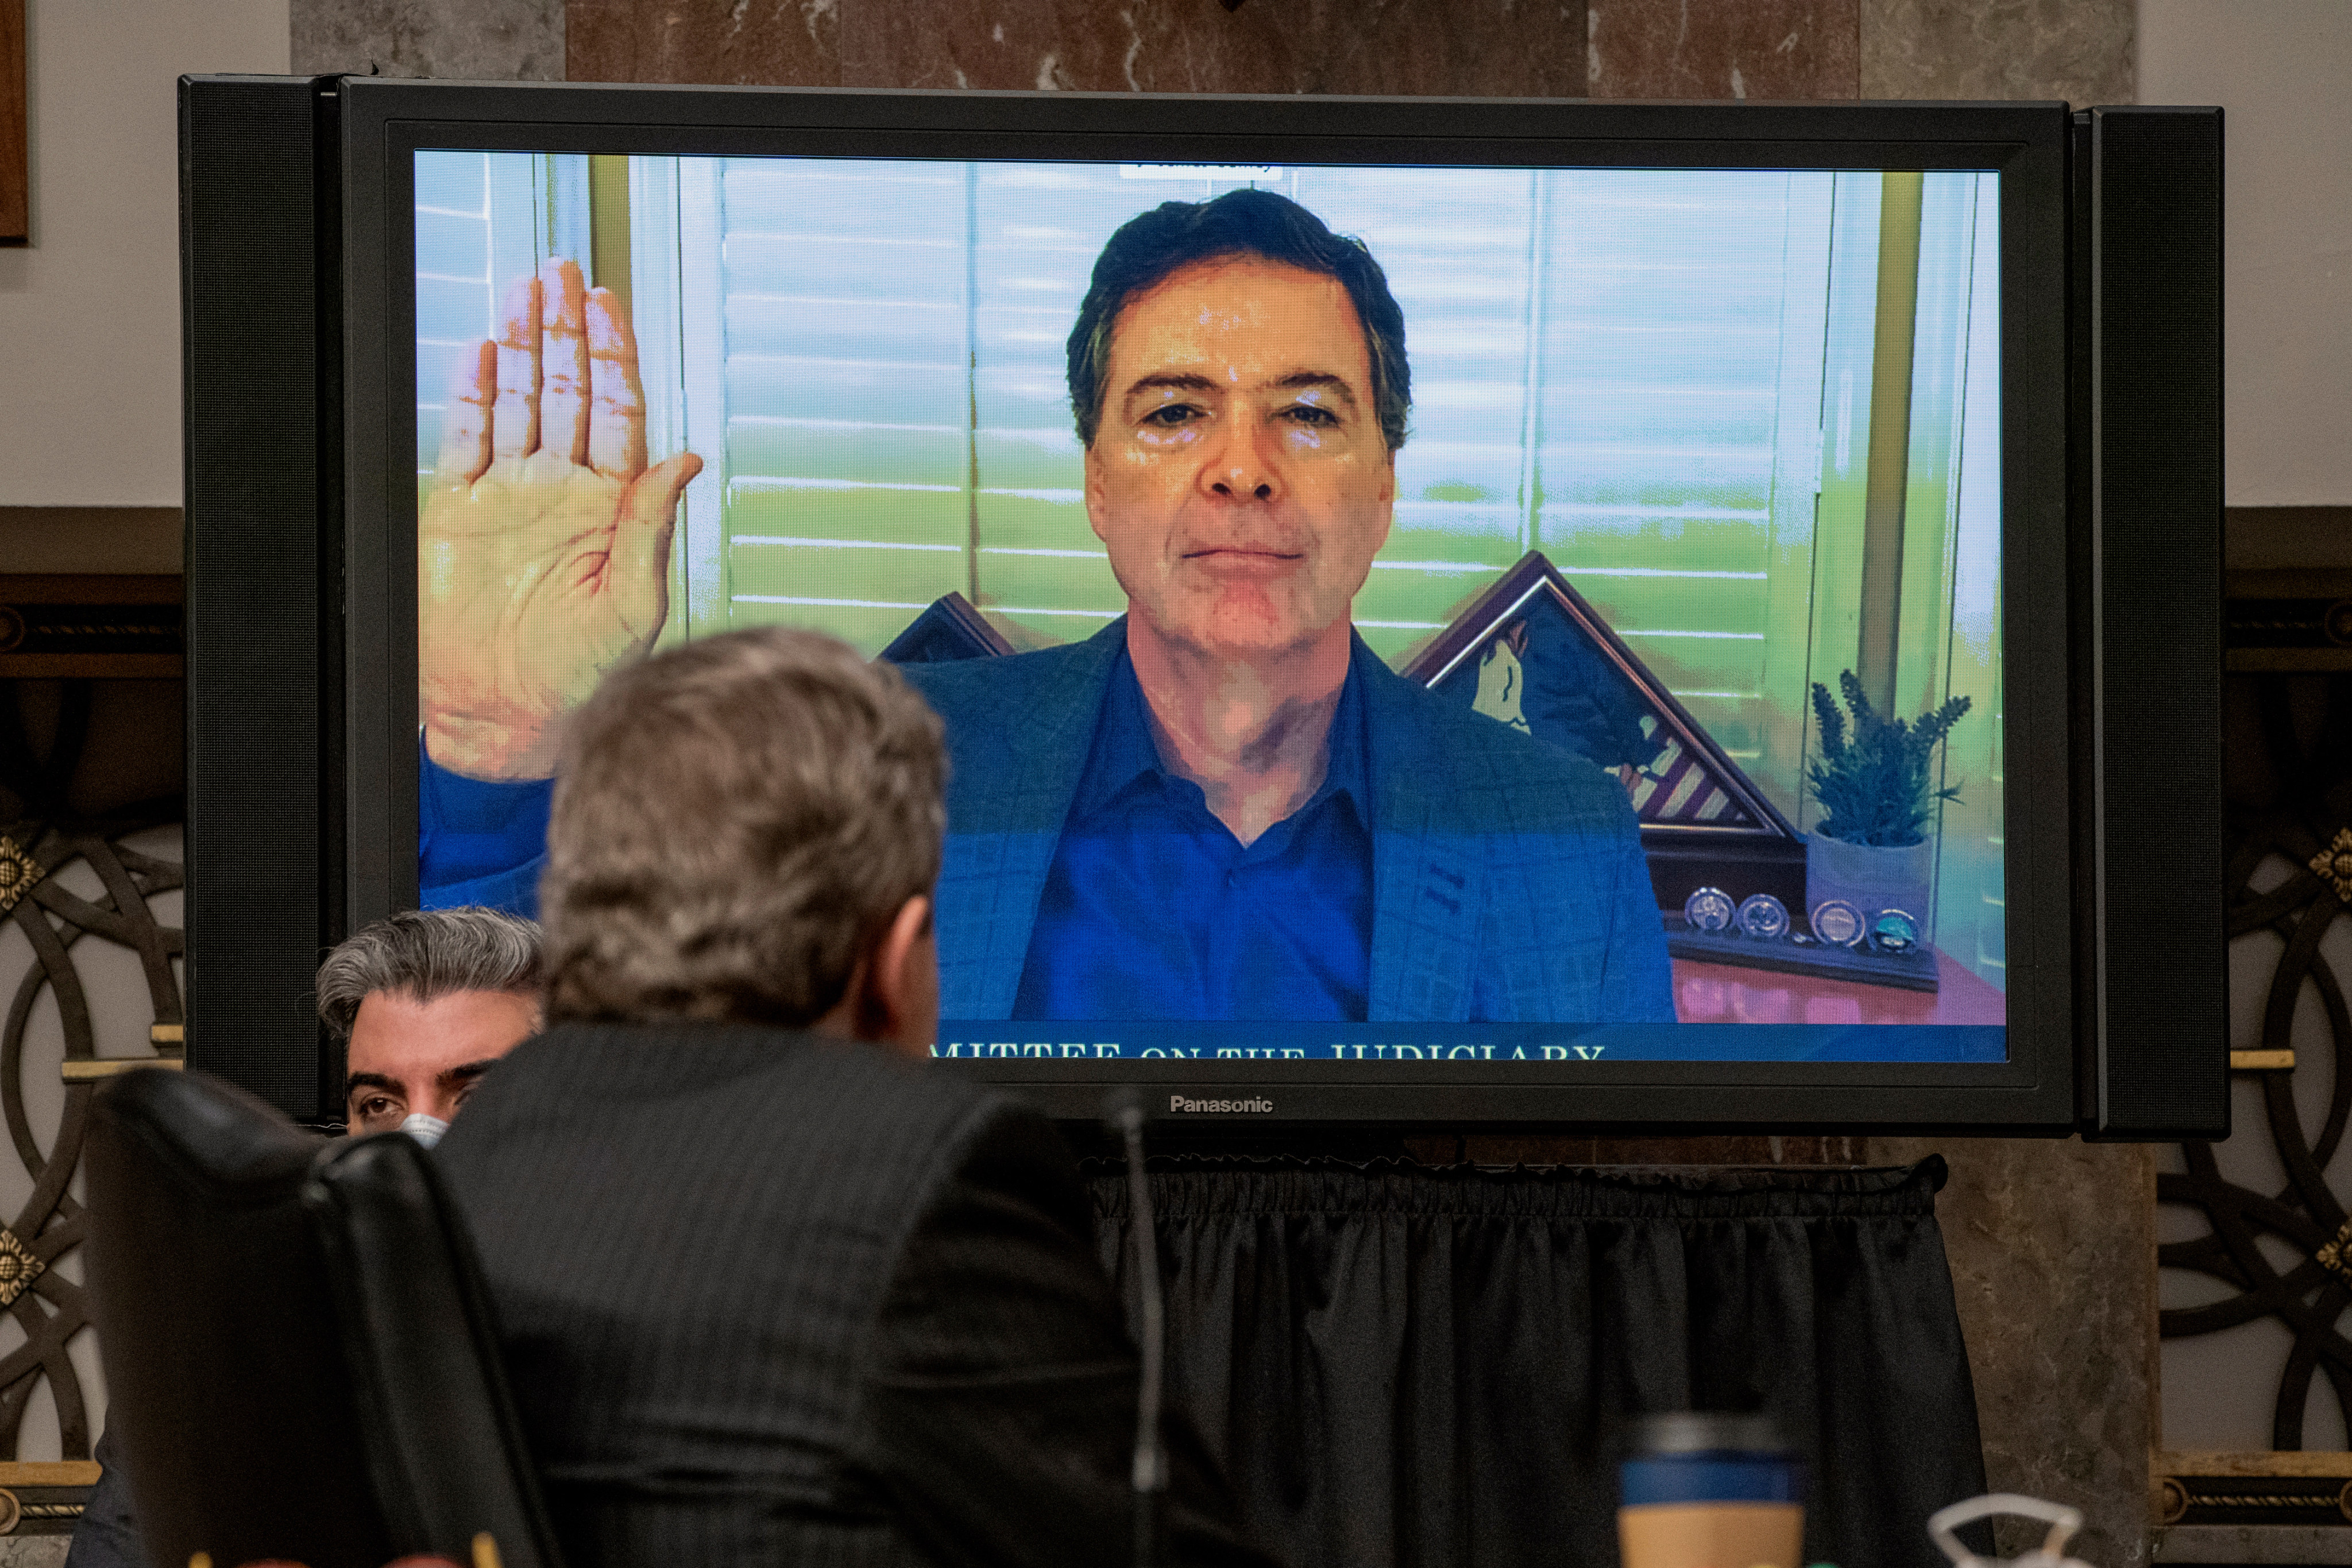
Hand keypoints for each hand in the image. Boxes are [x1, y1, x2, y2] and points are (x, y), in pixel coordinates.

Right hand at [419, 258, 702, 779]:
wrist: (510, 716)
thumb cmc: (585, 676)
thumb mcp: (636, 604)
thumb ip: (653, 526)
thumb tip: (685, 459)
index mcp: (610, 508)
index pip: (615, 413)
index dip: (612, 357)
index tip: (610, 307)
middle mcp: (562, 494)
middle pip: (566, 390)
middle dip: (566, 331)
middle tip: (565, 273)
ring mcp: (509, 498)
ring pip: (518, 401)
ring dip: (521, 346)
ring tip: (527, 292)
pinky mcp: (458, 512)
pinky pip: (466, 437)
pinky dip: (471, 392)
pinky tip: (480, 351)